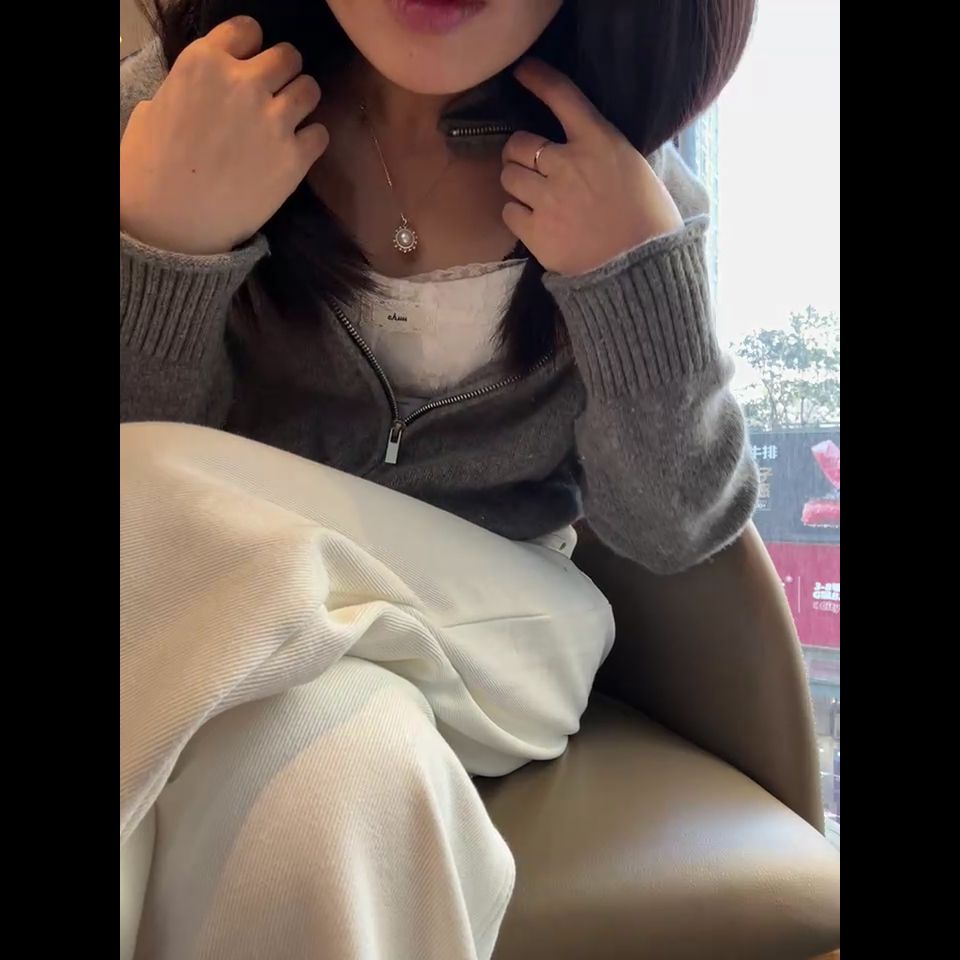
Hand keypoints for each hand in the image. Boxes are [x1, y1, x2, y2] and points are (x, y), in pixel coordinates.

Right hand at [120, 16, 328, 254]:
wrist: (172, 224)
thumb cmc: (151, 168)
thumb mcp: (156, 107)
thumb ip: (191, 87)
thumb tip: (206, 89)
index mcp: (204, 62)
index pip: (248, 30)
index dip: (251, 48)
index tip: (249, 66)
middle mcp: (244, 84)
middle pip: (288, 56)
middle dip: (283, 72)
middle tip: (275, 94)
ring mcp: (274, 121)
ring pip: (310, 89)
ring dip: (302, 102)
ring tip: (288, 121)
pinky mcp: (295, 158)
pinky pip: (321, 134)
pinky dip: (311, 141)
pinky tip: (294, 152)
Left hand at [501, 59, 682, 276]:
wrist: (639, 272)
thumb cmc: (649, 222)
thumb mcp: (636, 170)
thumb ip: (603, 151)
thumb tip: (581, 144)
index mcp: (600, 142)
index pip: (562, 97)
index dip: (539, 79)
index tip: (523, 72)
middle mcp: (568, 164)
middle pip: (520, 144)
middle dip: (520, 153)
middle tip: (529, 166)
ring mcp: (548, 198)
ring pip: (509, 177)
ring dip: (516, 183)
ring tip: (533, 196)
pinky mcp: (535, 231)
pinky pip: (509, 211)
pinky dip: (517, 214)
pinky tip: (535, 221)